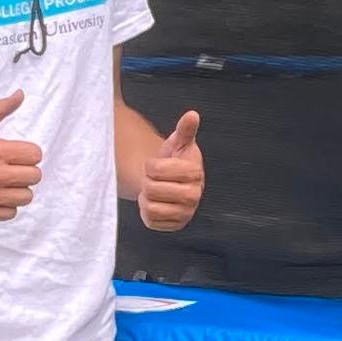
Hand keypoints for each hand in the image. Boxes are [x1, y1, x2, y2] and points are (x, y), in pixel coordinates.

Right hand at [0, 91, 38, 220]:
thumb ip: (1, 108)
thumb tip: (20, 94)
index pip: (35, 155)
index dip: (29, 153)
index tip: (18, 154)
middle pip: (34, 176)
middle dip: (26, 171)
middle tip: (13, 168)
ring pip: (26, 197)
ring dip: (19, 189)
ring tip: (6, 183)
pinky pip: (11, 213)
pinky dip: (6, 205)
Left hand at [136, 109, 203, 230]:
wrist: (173, 182)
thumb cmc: (174, 160)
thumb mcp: (178, 143)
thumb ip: (185, 130)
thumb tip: (192, 114)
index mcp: (195, 173)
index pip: (155, 169)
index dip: (150, 166)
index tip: (157, 165)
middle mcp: (194, 195)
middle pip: (152, 189)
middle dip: (148, 182)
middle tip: (155, 179)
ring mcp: (186, 213)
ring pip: (150, 207)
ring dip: (147, 198)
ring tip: (155, 191)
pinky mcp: (175, 226)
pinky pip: (150, 221)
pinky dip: (147, 212)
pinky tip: (156, 203)